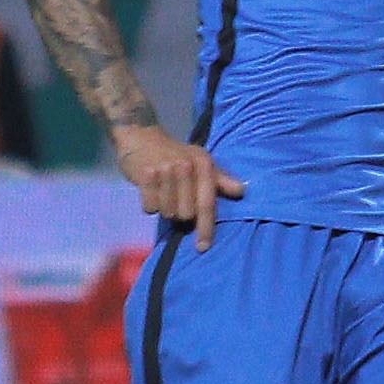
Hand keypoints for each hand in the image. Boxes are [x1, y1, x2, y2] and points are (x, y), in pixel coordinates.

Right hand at [112, 124, 245, 249]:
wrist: (142, 136)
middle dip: (180, 212)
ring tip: (163, 191)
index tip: (203, 247)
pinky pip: (150, 207)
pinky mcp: (146, 176)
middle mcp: (186, 167)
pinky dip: (150, 204)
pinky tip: (150, 190)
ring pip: (167, 213)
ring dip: (164, 208)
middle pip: (186, 214)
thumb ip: (220, 179)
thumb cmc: (176, 154)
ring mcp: (165, 170)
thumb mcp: (200, 161)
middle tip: (175, 197)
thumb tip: (242, 191)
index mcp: (203, 165)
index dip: (206, 228)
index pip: (207, 204)